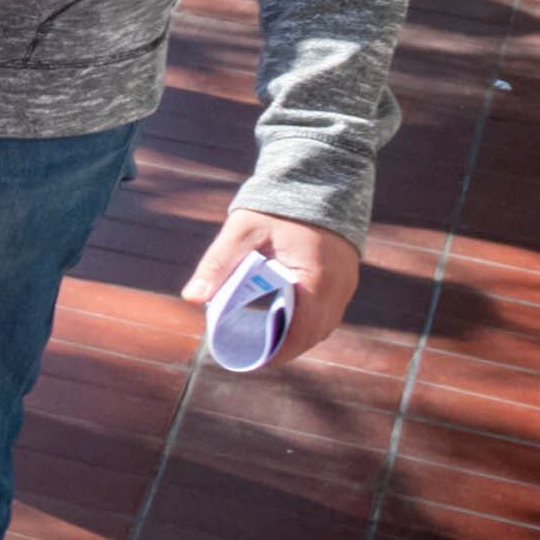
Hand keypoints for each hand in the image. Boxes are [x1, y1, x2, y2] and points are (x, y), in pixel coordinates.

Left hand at [178, 210, 355, 371]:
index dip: (279, 352)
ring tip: (268, 343)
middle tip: (256, 356)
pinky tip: (287, 321)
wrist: (317, 176)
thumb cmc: (277, 205)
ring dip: (300, 336)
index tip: (255, 362)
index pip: (301, 331)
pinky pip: (330, 310)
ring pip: (326, 324)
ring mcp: (347, 282)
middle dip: (287, 349)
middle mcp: (339, 286)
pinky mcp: (346, 275)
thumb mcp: (242, 231)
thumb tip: (192, 297)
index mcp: (315, 279)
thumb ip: (218, 263)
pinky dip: (310, 321)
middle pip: (316, 333)